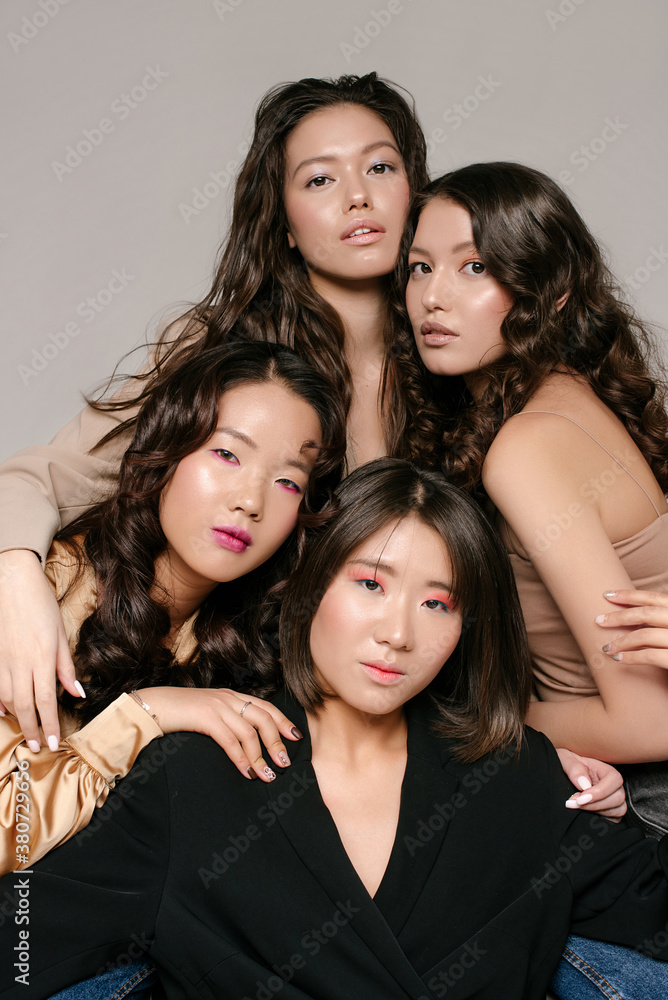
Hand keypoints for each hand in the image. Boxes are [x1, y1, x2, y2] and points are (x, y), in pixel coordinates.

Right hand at [0, 550, 82, 749]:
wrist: (12, 583)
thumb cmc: (41, 606)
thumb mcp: (61, 634)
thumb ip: (66, 667)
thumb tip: (76, 693)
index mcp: (42, 658)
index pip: (46, 700)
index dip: (49, 724)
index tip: (54, 742)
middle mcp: (20, 664)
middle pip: (25, 706)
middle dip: (32, 729)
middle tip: (39, 746)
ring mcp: (3, 661)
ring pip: (8, 699)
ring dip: (17, 718)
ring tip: (26, 731)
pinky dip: (0, 702)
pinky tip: (4, 712)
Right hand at [136, 687, 302, 782]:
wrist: (152, 706)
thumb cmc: (179, 714)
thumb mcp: (208, 712)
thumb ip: (226, 720)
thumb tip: (245, 741)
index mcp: (231, 696)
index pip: (265, 707)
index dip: (283, 721)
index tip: (296, 737)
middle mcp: (228, 698)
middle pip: (263, 718)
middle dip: (277, 742)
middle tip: (284, 763)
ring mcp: (217, 706)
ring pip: (249, 732)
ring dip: (261, 756)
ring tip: (267, 775)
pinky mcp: (205, 717)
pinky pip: (230, 740)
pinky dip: (241, 758)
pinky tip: (246, 772)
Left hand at [555, 747, 626, 819]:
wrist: (565, 774)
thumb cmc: (568, 764)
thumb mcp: (565, 759)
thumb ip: (573, 768)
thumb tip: (584, 784)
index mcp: (606, 770)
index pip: (615, 780)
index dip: (600, 792)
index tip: (581, 798)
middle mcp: (613, 785)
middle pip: (618, 798)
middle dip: (595, 805)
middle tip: (574, 803)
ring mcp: (614, 799)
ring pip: (617, 811)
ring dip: (596, 812)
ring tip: (577, 806)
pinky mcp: (611, 811)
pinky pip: (614, 820)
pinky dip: (600, 819)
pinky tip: (584, 813)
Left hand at [596, 589, 667, 666]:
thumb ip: (661, 620)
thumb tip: (634, 616)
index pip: (653, 598)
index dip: (629, 595)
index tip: (607, 594)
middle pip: (646, 614)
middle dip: (618, 617)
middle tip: (598, 620)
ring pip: (644, 635)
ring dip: (621, 642)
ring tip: (606, 648)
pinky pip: (650, 656)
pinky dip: (631, 657)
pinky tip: (618, 659)